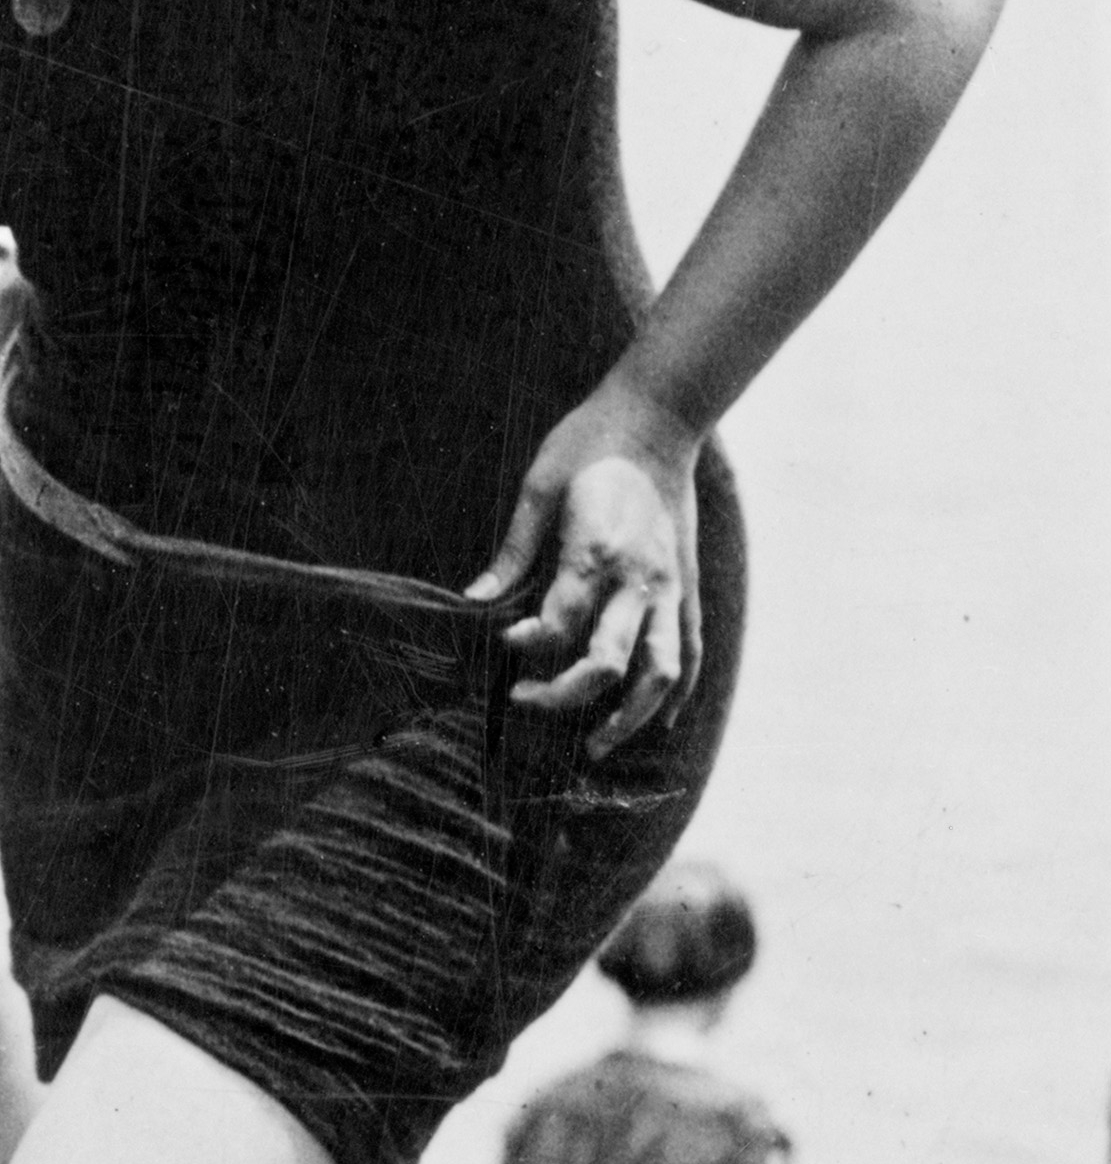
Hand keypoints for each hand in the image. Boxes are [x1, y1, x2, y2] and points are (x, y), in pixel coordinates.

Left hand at [469, 376, 702, 750]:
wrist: (658, 417)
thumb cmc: (589, 444)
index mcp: (596, 552)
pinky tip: (659, 720)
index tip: (499, 644)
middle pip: (606, 663)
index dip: (524, 644)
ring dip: (630, 716)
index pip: (557, 624)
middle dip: (562, 695)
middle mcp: (639, 578)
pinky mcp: (688, 585)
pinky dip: (678, 691)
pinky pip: (689, 649)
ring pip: (661, 672)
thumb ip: (512, 551)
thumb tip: (474, 600)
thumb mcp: (537, 486)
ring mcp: (670, 585)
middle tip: (522, 701)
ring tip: (596, 746)